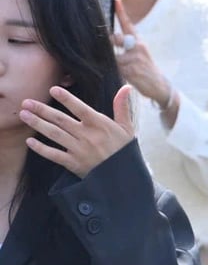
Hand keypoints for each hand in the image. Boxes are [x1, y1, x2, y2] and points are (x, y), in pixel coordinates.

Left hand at [21, 84, 136, 178]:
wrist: (125, 177)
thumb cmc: (125, 150)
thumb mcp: (126, 128)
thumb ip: (121, 107)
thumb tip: (126, 88)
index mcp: (100, 125)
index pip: (80, 109)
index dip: (67, 99)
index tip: (53, 89)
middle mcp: (88, 136)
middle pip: (61, 120)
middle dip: (42, 110)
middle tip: (26, 102)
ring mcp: (79, 150)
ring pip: (54, 134)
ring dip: (37, 124)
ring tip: (23, 115)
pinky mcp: (74, 164)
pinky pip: (54, 155)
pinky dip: (41, 148)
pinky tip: (30, 141)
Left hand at [112, 0, 174, 109]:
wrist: (160, 86)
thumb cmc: (146, 70)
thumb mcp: (139, 55)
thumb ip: (125, 47)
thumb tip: (110, 41)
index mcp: (139, 42)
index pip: (129, 25)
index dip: (121, 12)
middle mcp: (138, 47)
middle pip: (116, 38)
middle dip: (110, 42)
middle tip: (113, 49)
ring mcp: (135, 58)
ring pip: (113, 55)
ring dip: (112, 62)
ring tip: (124, 68)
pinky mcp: (131, 70)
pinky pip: (115, 67)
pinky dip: (114, 70)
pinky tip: (124, 75)